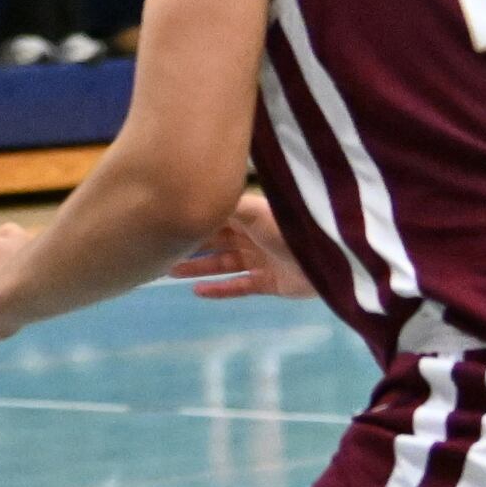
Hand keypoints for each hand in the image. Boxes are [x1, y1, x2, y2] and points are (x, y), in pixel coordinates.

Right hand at [167, 193, 311, 301]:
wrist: (325, 260)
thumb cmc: (286, 229)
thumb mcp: (253, 211)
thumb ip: (224, 204)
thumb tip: (193, 194)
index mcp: (249, 215)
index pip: (215, 216)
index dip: (193, 219)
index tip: (166, 222)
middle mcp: (252, 236)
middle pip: (215, 241)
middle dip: (190, 245)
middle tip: (160, 250)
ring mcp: (261, 260)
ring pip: (222, 264)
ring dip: (198, 268)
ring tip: (169, 272)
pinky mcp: (269, 283)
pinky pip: (239, 287)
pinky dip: (219, 290)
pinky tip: (197, 292)